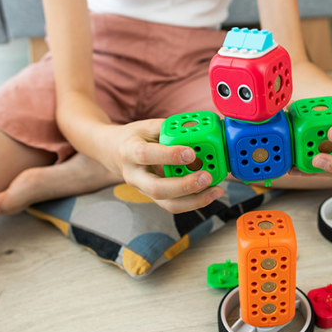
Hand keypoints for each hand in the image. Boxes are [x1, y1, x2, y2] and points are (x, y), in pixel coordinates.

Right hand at [102, 119, 223, 212]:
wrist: (116, 153)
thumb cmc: (136, 137)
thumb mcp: (148, 126)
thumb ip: (170, 129)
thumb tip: (197, 129)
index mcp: (129, 151)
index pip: (146, 155)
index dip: (168, 155)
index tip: (191, 153)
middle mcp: (134, 176)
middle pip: (157, 188)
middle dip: (184, 186)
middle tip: (206, 177)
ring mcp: (144, 190)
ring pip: (168, 203)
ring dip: (194, 200)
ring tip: (216, 190)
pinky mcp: (155, 198)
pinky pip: (175, 204)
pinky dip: (195, 201)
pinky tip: (211, 193)